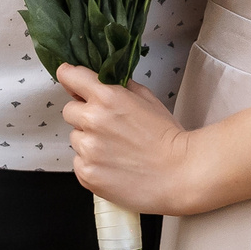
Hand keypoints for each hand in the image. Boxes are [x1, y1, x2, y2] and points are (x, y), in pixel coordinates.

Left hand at [58, 65, 196, 215]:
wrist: (181, 174)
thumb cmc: (169, 137)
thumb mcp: (148, 100)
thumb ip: (122, 87)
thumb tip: (105, 81)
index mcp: (107, 97)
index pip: (69, 75)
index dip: (71, 79)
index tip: (73, 84)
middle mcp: (92, 120)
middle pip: (70, 111)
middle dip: (84, 116)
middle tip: (108, 128)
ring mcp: (87, 149)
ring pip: (76, 139)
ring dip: (89, 142)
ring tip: (116, 151)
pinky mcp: (86, 174)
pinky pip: (79, 163)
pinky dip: (92, 164)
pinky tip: (114, 167)